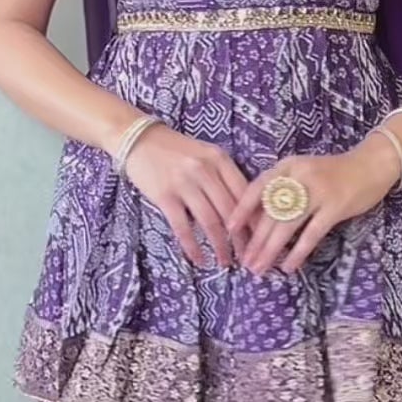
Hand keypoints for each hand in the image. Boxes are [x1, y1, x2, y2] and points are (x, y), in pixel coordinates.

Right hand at [123, 123, 251, 268]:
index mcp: (220, 159)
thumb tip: (241, 213)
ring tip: (226, 262)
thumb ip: (222, 177)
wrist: (139, 139)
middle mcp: (205, 169)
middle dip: (241, 238)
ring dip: (221, 246)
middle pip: (230, 210)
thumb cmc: (175, 150)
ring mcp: (185, 183)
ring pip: (210, 222)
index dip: (254, 218)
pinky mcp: (165, 196)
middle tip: (248, 257)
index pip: (245, 192)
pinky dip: (193, 247)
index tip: (262, 238)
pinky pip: (183, 227)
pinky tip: (200, 260)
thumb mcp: (205, 155)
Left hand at [229, 135, 400, 275]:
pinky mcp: (335, 206)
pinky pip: (311, 234)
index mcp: (288, 166)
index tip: (229, 229)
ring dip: (271, 249)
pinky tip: (289, 266)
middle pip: (270, 212)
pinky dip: (298, 252)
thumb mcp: (303, 171)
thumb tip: (258, 221)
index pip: (257, 187)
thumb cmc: (334, 172)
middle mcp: (299, 176)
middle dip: (255, 240)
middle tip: (245, 262)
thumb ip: (283, 188)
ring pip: (286, 225)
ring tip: (261, 267)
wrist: (372, 164)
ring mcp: (317, 191)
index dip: (241, 209)